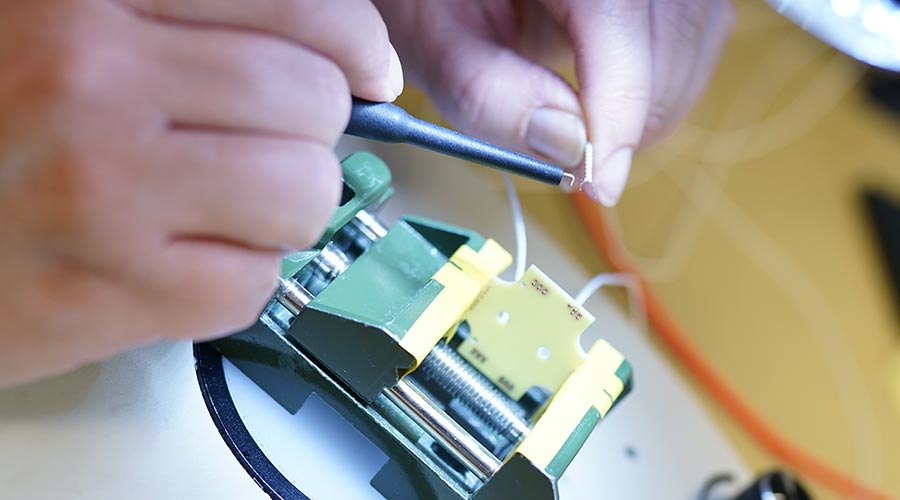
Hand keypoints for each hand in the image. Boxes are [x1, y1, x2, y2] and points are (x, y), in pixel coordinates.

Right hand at [0, 0, 401, 386]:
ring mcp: (98, 190)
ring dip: (285, 209)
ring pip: (302, 194)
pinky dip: (235, 280)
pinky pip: (250, 285)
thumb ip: (180, 20)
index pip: (303, 8)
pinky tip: (177, 264)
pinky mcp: (101, 293)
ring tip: (226, 209)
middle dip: (310, 134)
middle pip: (314, 103)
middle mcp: (92, 79)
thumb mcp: (64, 27)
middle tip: (266, 147)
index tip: (368, 70)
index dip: (356, 44)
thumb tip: (336, 47)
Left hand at [375, 0, 733, 204]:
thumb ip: (485, 91)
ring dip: (642, 115)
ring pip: (691, 53)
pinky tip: (604, 98)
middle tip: (573, 166)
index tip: (600, 184)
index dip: (617, 113)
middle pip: (666, 47)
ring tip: (576, 121)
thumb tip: (564, 146)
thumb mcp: (436, 40)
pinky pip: (695, 45)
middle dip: (623, 125)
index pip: (621, 19)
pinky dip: (655, 93)